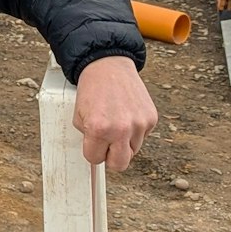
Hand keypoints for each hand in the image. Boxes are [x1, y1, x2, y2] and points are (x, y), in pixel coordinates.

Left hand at [73, 55, 157, 170]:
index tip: (94, 144)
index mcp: (98, 129)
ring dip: (124, 142)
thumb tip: (98, 152)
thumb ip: (88, 138)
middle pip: (120, 165)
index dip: (93, 152)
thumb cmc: (92, 90)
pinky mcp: (151, 118)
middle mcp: (121, 129)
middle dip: (112, 158)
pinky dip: (135, 131)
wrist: (108, 66)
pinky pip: (143, 136)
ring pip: (133, 150)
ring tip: (116, 123)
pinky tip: (127, 115)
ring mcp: (139, 124)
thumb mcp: (79, 116)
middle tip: (107, 145)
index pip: (95, 159)